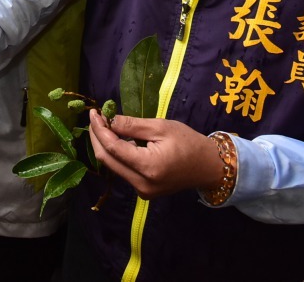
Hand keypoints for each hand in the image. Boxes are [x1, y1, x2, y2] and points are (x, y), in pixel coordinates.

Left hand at [87, 112, 223, 199]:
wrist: (209, 166)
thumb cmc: (188, 143)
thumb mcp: (161, 127)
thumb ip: (132, 125)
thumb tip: (108, 120)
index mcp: (148, 167)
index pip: (112, 148)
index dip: (99, 129)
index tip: (94, 113)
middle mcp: (142, 184)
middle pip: (107, 160)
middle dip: (97, 137)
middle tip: (96, 118)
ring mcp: (142, 191)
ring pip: (113, 167)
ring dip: (105, 145)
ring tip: (104, 125)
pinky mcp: (144, 191)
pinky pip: (123, 171)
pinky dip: (116, 154)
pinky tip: (116, 139)